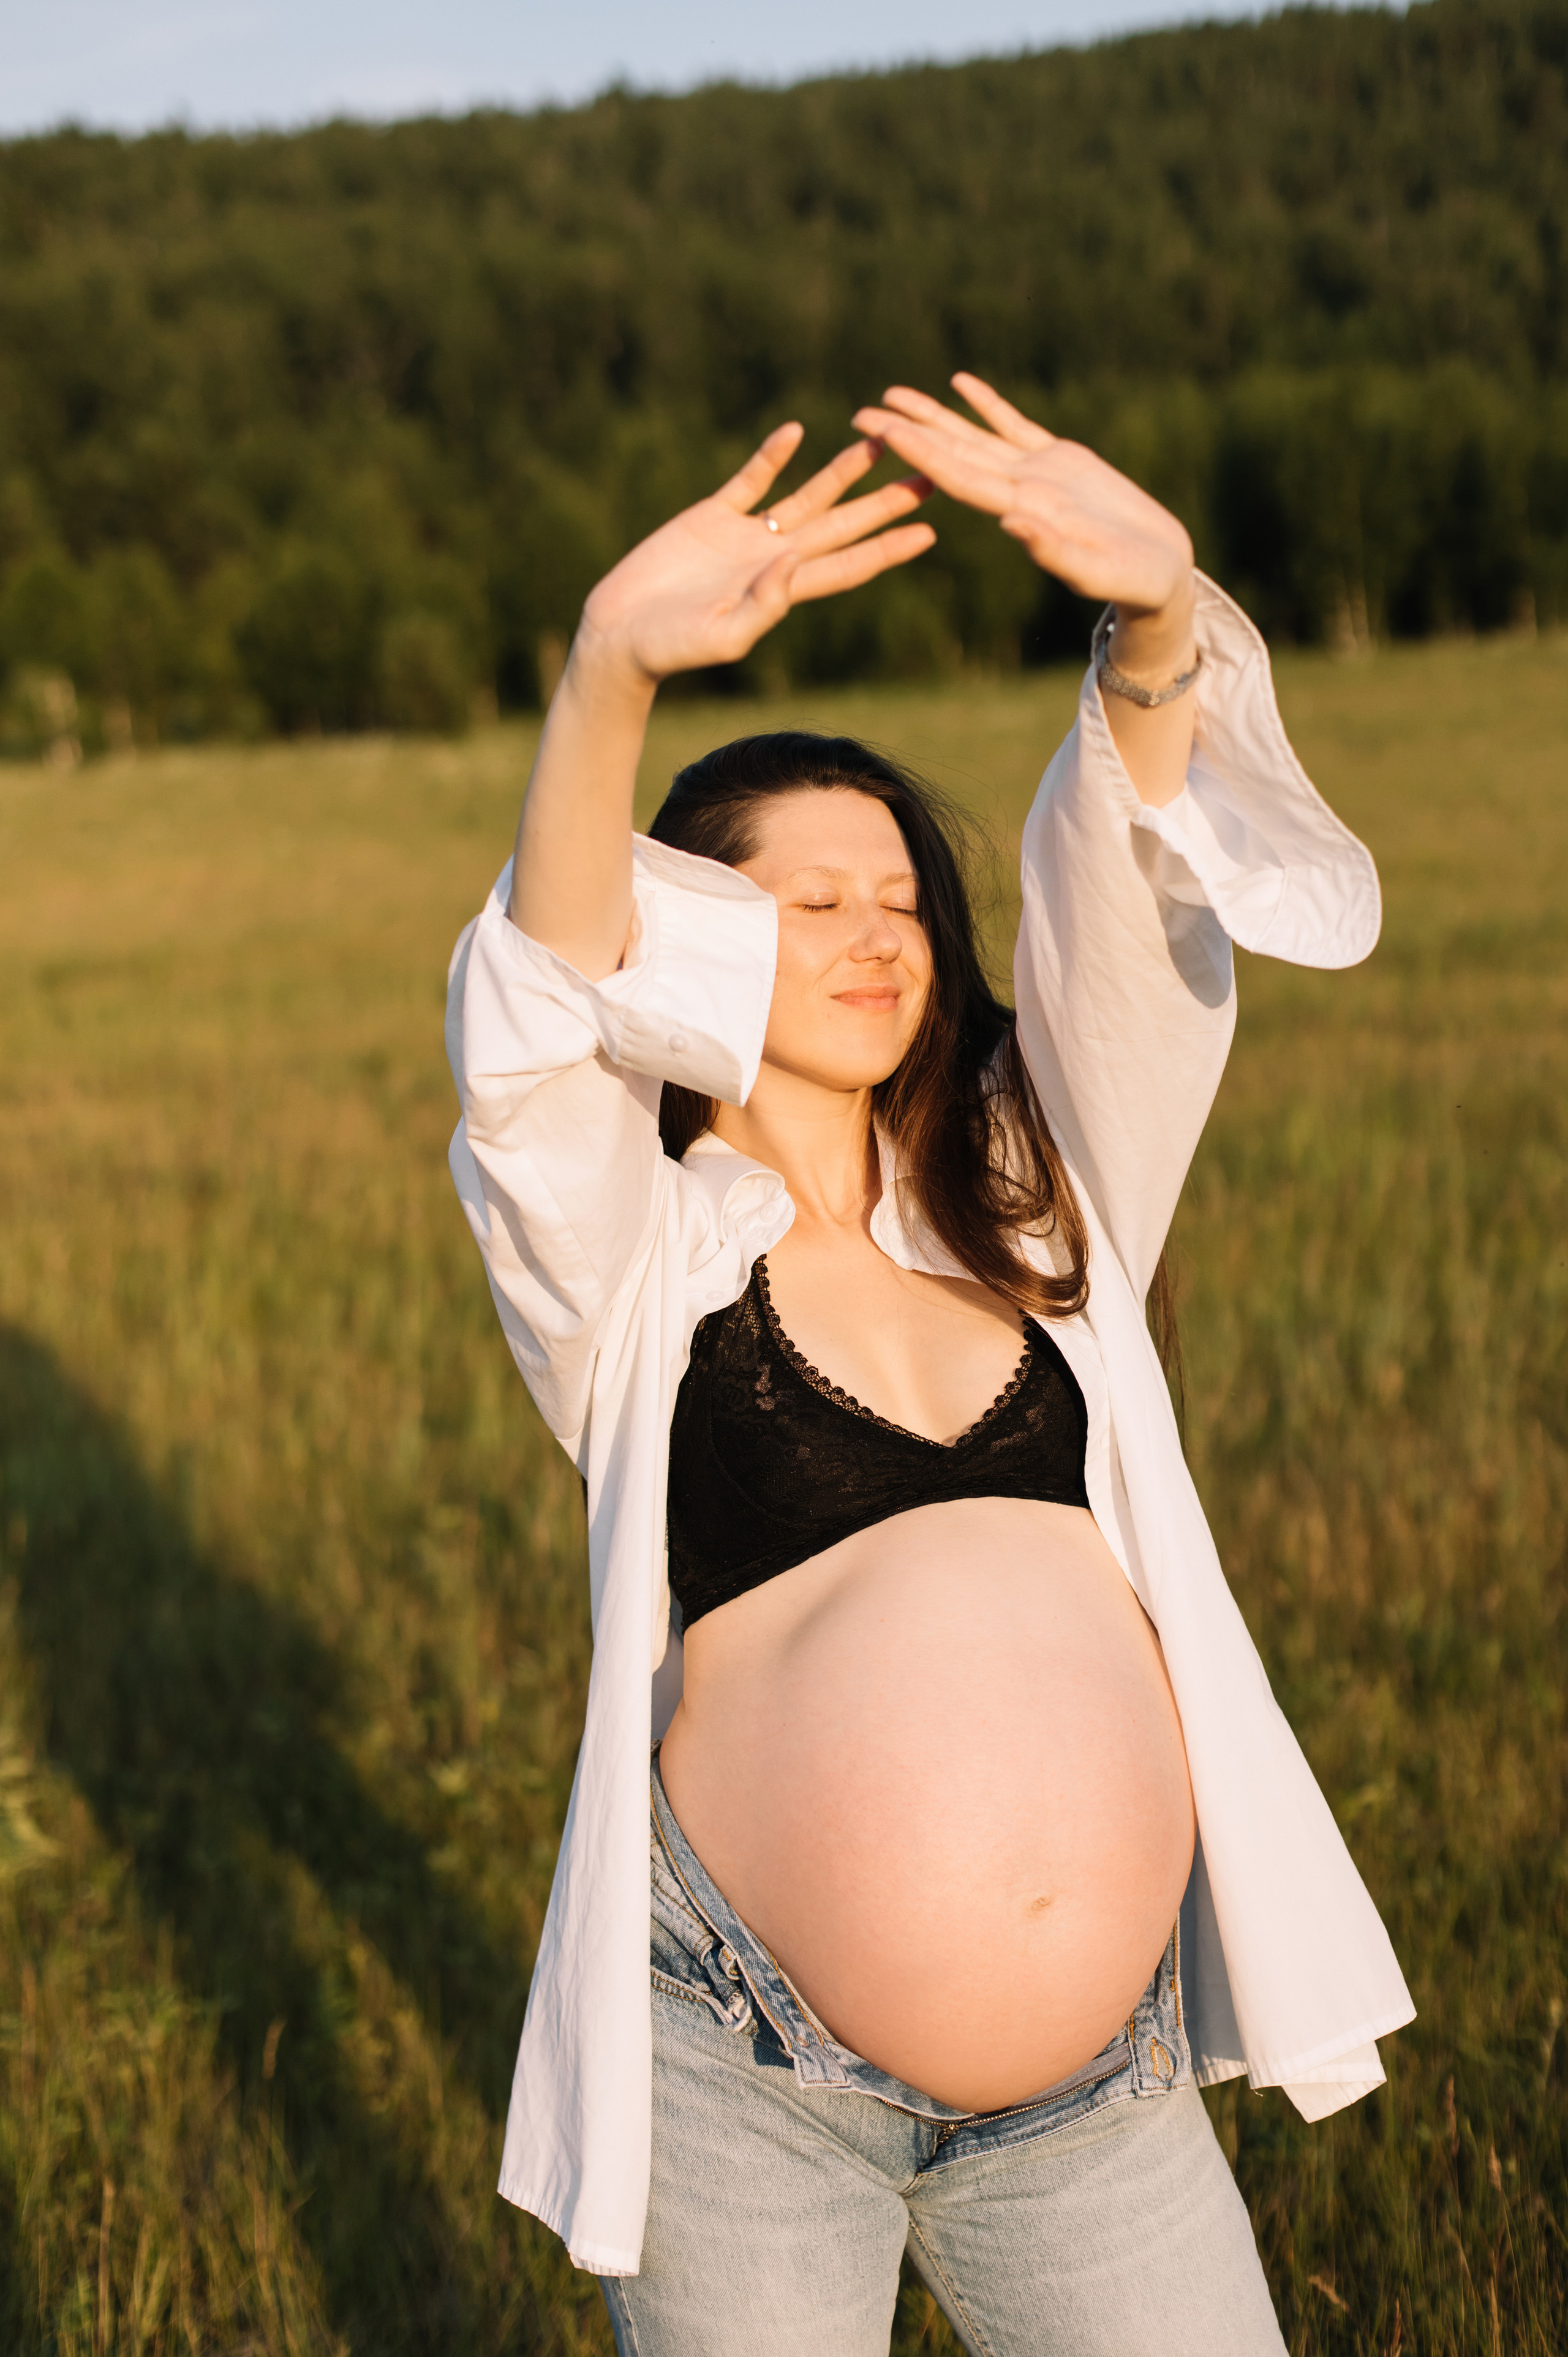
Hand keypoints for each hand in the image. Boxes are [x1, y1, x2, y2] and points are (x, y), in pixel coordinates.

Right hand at [577, 426, 933, 686]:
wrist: (619, 636)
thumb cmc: (669, 649)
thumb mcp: (719, 636)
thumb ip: (761, 605)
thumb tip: (795, 567)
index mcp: (783, 591)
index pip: (848, 566)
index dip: (888, 548)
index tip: (929, 531)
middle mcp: (773, 559)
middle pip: (843, 525)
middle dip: (885, 502)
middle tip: (930, 475)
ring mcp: (745, 535)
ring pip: (807, 495)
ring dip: (843, 471)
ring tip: (877, 442)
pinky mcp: (710, 516)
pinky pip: (751, 479)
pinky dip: (773, 456)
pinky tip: (797, 432)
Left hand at [852, 374, 1193, 667]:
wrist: (1161, 576)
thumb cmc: (1135, 583)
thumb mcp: (1099, 570)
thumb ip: (1056, 551)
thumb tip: (1011, 524)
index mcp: (1021, 511)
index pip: (959, 477)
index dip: (921, 452)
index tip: (883, 432)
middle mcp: (1019, 490)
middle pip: (952, 454)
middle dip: (907, 432)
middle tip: (860, 412)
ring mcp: (1037, 474)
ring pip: (973, 436)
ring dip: (934, 416)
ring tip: (893, 393)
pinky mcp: (1062, 461)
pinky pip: (1014, 427)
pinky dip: (987, 405)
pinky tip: (960, 383)